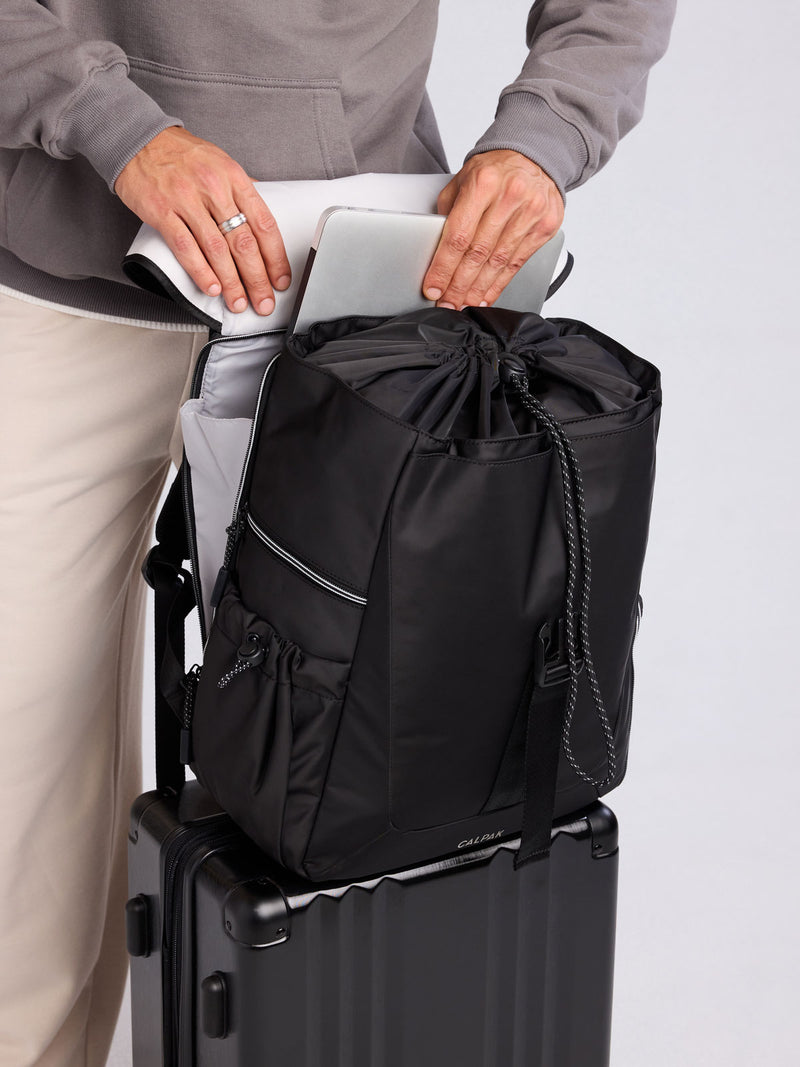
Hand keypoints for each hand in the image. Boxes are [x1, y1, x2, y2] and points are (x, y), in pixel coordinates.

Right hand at [114, 127, 290, 314]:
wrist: (138, 138)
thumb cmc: (181, 155)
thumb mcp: (220, 163)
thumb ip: (241, 193)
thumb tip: (261, 221)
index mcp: (234, 177)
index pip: (264, 224)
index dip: (275, 258)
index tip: (280, 280)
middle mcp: (214, 188)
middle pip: (243, 243)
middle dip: (257, 279)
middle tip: (264, 302)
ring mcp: (187, 200)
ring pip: (217, 250)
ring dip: (231, 282)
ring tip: (239, 302)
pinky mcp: (162, 211)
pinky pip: (185, 248)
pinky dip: (201, 271)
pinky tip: (212, 287)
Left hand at [423, 150, 563, 309]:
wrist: (536, 155)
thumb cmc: (496, 169)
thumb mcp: (465, 178)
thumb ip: (450, 210)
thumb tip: (437, 248)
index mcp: (484, 183)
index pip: (458, 236)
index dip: (444, 267)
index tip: (433, 287)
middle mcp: (510, 197)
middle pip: (478, 254)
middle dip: (459, 285)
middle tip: (447, 303)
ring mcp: (531, 212)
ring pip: (498, 263)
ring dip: (478, 289)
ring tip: (463, 304)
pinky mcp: (545, 226)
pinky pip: (517, 263)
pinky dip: (500, 284)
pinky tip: (486, 296)